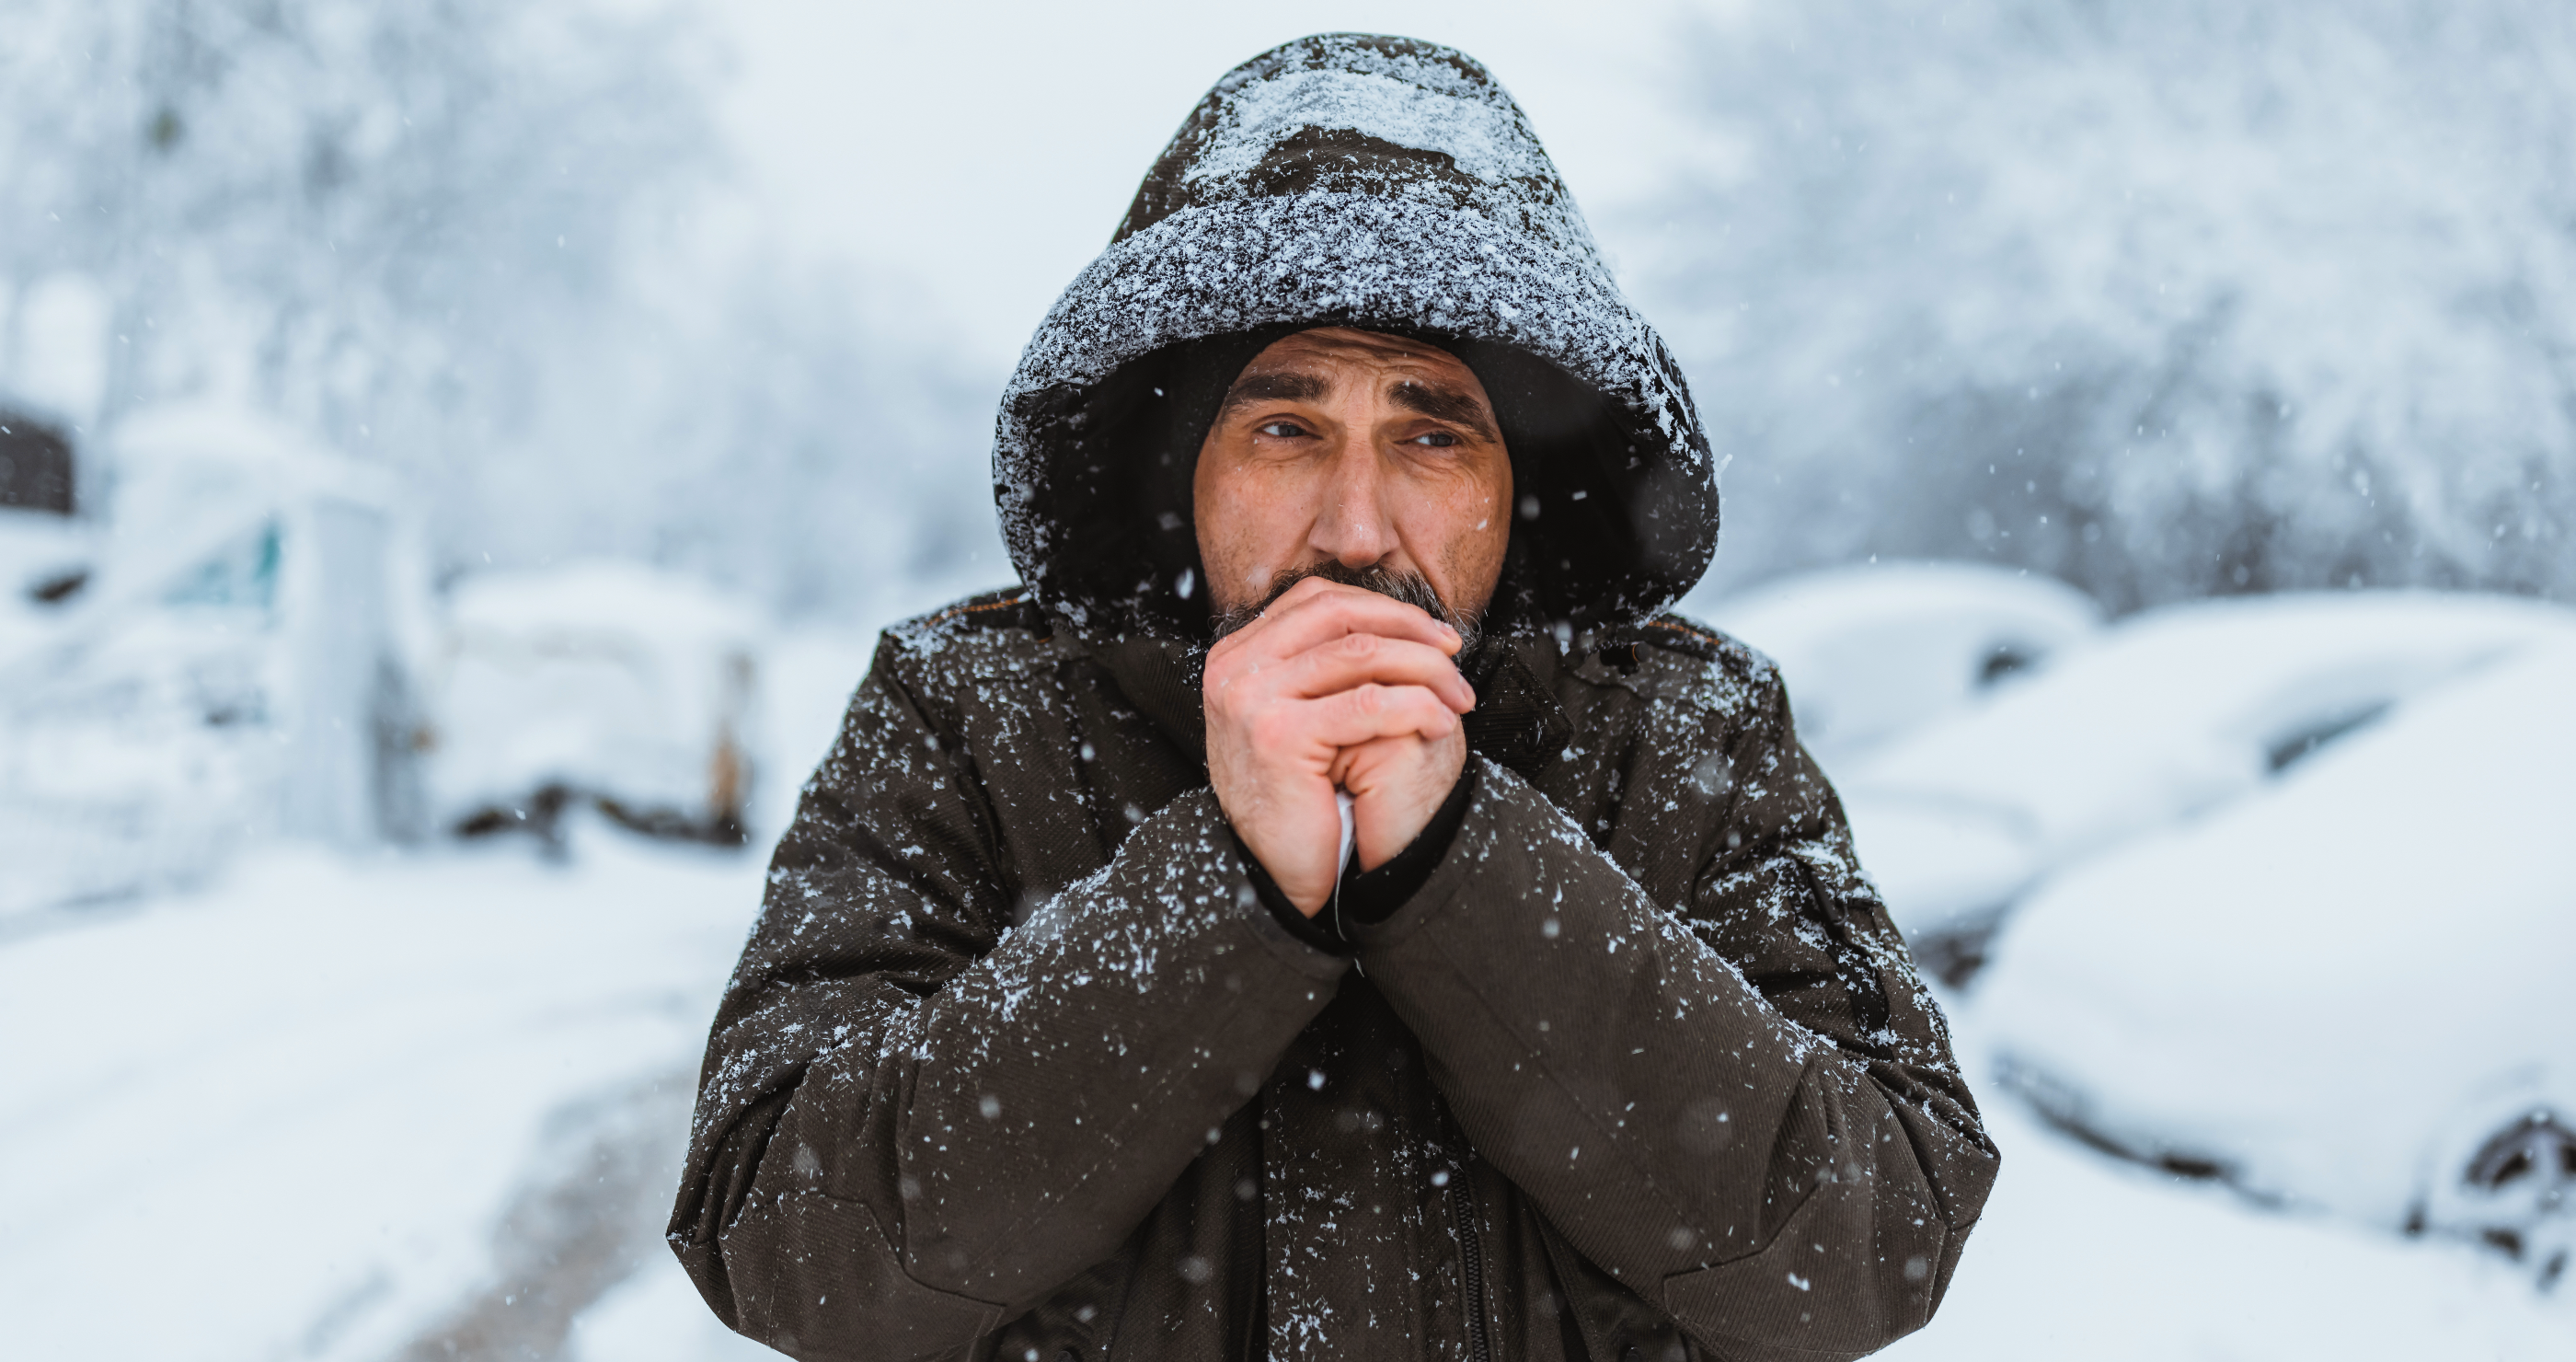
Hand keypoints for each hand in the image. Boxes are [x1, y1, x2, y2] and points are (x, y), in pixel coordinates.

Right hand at [1203, 578, 1473, 915]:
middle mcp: (1233, 669)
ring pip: (1360, 654)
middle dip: (1409, 628)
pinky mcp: (1278, 736)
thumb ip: (1316, 667)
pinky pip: (1367, 704)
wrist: (1272, 872)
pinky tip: (1440, 723)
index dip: (1383, 608)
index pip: (1318, 600)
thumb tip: (1388, 620)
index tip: (1431, 633)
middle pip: (1338, 614)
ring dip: (1424, 669)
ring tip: (1457, 695)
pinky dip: (1415, 707)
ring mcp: (1250, 699)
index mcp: (1236, 656)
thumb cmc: (1296, 799)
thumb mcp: (1294, 716)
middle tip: (1453, 653)